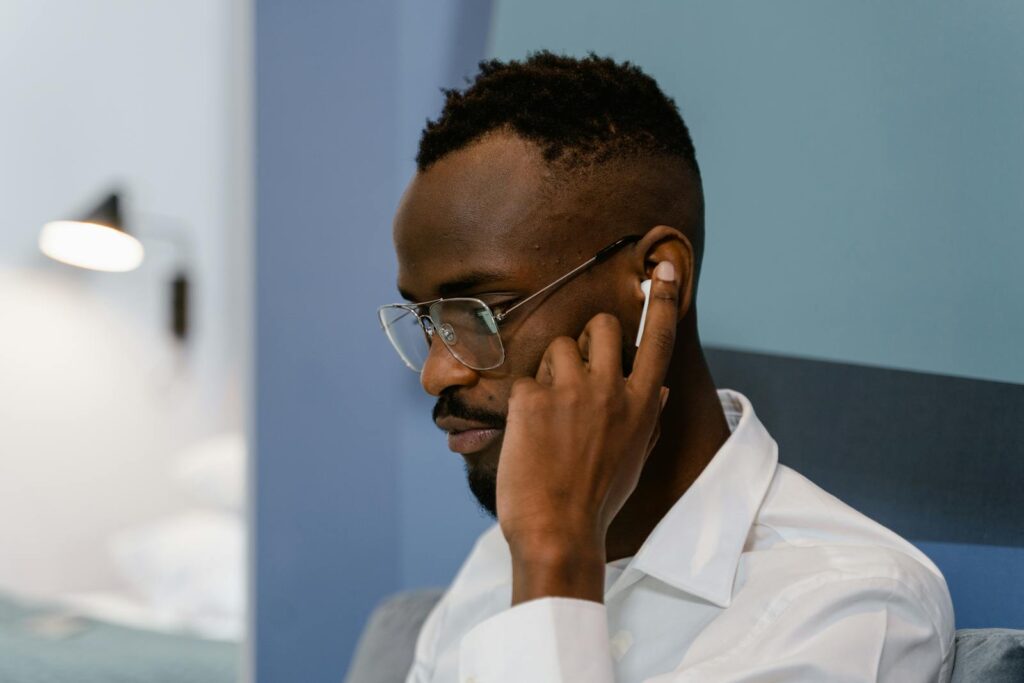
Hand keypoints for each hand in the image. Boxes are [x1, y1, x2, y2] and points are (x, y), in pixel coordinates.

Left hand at [497, 261, 678, 603]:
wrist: (557, 530)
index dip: (662, 301)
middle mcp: (611, 390)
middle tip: (576, 366)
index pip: (658, 341)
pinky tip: (527, 435)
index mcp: (641, 405)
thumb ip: (646, 418)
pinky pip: (526, 381)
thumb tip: (655, 389)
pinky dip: (523, 404)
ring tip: (548, 414)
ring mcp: (571, 392)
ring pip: (558, 346)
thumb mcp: (634, 460)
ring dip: (551, 371)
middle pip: (602, 326)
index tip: (662, 269)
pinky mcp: (532, 399)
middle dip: (588, 336)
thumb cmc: (597, 500)